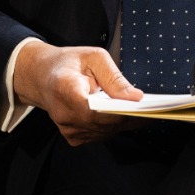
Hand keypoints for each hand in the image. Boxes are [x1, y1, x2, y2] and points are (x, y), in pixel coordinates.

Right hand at [13, 40, 142, 145]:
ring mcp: (68, 129)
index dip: (119, 111)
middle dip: (129, 117)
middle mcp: (64, 114)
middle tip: (152, 109)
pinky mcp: (73, 137)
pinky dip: (112, 127)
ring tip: (140, 111)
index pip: (95, 108)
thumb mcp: (94, 57)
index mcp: (65, 88)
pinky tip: (120, 115)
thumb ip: (114, 78)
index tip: (142, 107)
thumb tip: (136, 97)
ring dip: (123, 123)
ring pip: (105, 132)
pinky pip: (100, 135)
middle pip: (104, 123)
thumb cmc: (69, 63)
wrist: (42, 77)